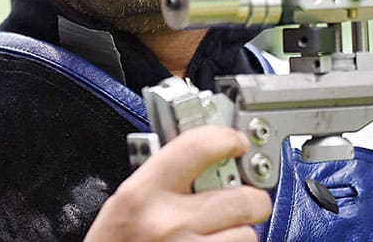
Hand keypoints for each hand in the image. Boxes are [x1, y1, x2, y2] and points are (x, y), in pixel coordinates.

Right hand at [85, 125, 272, 240]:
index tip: (236, 142)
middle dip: (248, 199)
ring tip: (217, 234)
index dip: (226, 139)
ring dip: (238, 234)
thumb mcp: (124, 204)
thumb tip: (204, 155)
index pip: (198, 147)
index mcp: (142, 195)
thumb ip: (160, 177)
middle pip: (242, 198)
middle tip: (241, 201)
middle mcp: (168, 223)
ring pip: (247, 235)